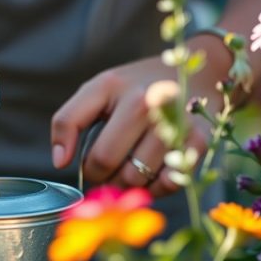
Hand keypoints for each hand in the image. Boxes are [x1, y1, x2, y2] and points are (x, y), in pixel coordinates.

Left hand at [50, 55, 214, 196]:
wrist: (193, 74)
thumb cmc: (136, 87)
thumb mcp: (97, 91)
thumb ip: (68, 120)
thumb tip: (60, 162)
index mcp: (115, 88)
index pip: (92, 151)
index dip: (85, 169)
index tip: (86, 167)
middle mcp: (149, 102)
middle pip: (112, 168)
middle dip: (105, 177)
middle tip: (109, 169)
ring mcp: (176, 122)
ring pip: (138, 180)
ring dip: (128, 183)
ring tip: (130, 165)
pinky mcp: (200, 141)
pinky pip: (168, 184)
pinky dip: (157, 186)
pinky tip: (153, 169)